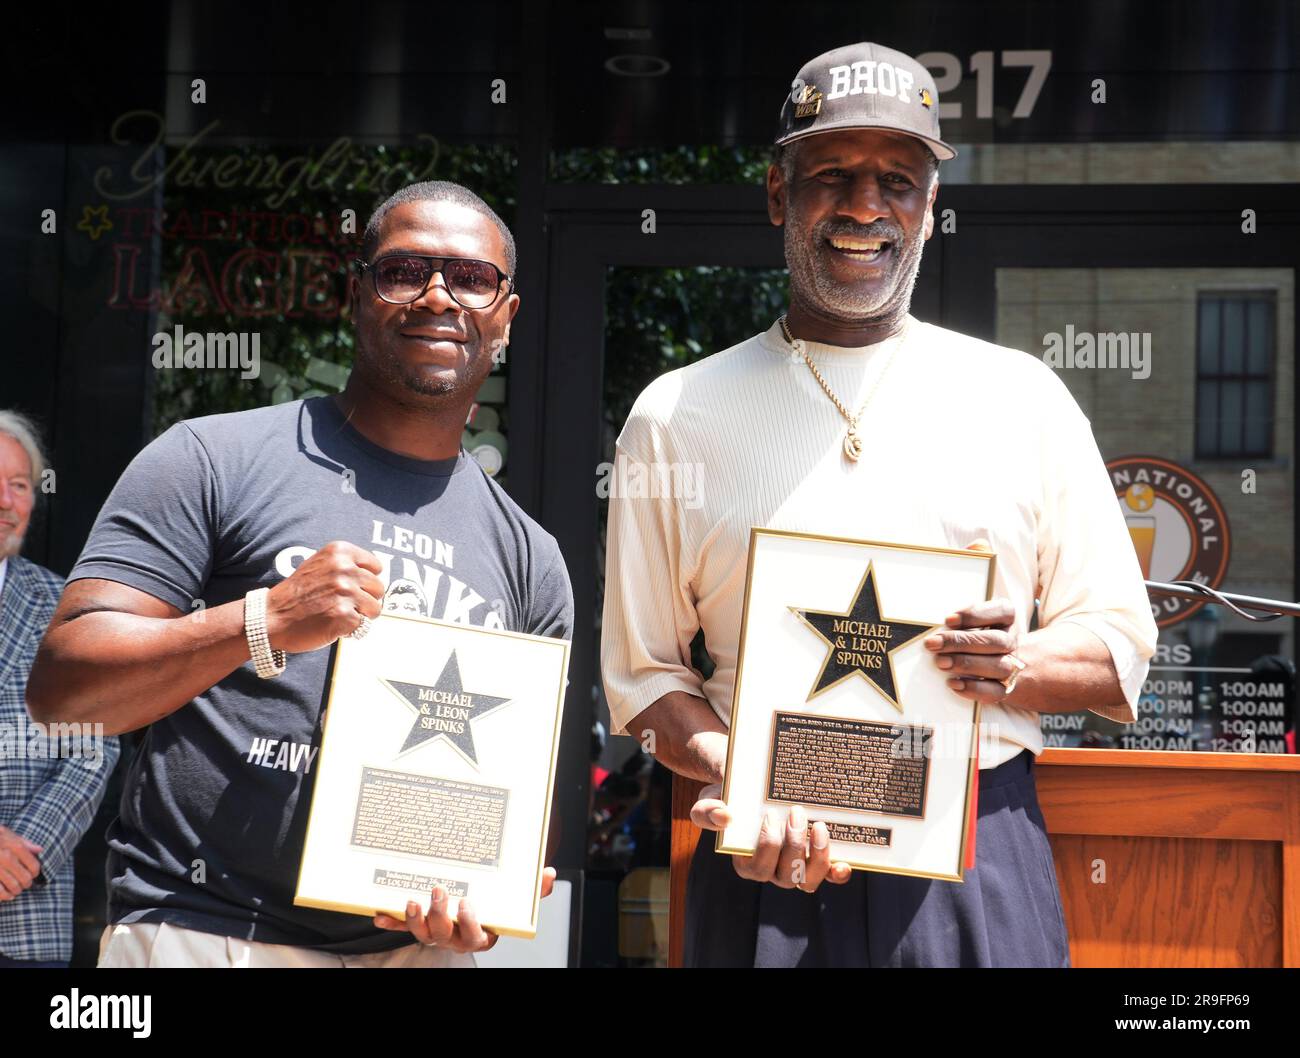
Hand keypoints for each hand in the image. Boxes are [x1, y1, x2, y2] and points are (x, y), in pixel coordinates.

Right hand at [0, 826, 42, 900]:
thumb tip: (40, 849)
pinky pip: (0, 891)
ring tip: (16, 890)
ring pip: (14, 886)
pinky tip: (7, 895)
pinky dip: (5, 896)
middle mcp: (6, 857)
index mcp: (14, 846)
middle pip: (25, 878)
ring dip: (17, 890)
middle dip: (26, 883)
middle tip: (25, 884)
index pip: (33, 865)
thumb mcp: (6, 834)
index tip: (33, 875)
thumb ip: (23, 842)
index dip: (35, 873)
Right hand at [264, 541, 384, 652]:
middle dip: (365, 600)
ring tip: (338, 615)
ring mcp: (345, 592)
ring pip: (375, 608)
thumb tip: (374, 574)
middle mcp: (344, 568)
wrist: (271, 617)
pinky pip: (363, 626)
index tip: (352, 588)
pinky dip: (350, 630)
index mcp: (340, 552)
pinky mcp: (344, 615)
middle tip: (343, 606)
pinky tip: (332, 626)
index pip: (376, 567)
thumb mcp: (319, 565)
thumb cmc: (296, 594)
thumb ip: (345, 565)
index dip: (366, 582)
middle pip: (378, 588)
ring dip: (360, 616)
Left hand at [372, 869, 556, 951]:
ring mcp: (434, 933)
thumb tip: (549, 874)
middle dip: (440, 915)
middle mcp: (456, 937)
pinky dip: (390, 921)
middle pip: (445, 934)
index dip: (470, 923)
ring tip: (411, 899)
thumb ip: (535, 890)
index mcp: (481, 933)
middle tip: (439, 891)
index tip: (468, 904)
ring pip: (422, 934)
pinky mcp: (416, 926)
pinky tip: (379, 913)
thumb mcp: (517, 899)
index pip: (477, 935)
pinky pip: (400, 928)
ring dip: (413, 919)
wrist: (472, 904)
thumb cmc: (495, 903)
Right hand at [691, 786, 850, 891]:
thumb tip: (724, 816)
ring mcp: (795, 869)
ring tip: (820, 826)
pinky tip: (844, 863)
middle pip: (785, 875)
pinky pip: (828, 876)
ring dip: (817, 857)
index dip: (767, 846)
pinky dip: (837, 873)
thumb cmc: (731, 795)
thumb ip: (706, 810)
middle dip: (793, 846)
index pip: (756, 867)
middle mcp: (771, 872)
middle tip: (796, 812)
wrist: (753, 787)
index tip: (770, 815)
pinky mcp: (815, 861)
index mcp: (745, 862)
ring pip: (807, 880)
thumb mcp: (711, 798)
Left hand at [924, 540, 1020, 702]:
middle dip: (962, 642)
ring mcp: (1012, 665)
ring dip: (967, 665)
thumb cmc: (987, 626)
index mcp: (1008, 616)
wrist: (1026, 664)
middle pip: (994, 641)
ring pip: (997, 666)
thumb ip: (976, 571)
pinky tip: (954, 684)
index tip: (948, 618)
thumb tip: (977, 545)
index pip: (1001, 611)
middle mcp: (1012, 640)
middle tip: (932, 643)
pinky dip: (976, 690)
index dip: (975, 614)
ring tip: (940, 663)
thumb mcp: (982, 600)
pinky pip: (996, 693)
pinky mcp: (1008, 689)